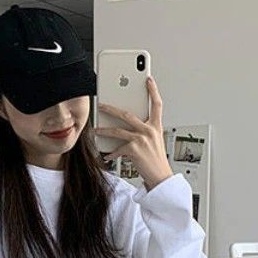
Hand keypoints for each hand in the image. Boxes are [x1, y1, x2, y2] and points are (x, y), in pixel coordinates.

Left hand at [93, 76, 173, 190]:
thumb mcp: (154, 142)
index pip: (157, 104)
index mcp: (156, 127)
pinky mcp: (134, 150)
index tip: (149, 80)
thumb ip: (144, 132)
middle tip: (102, 104)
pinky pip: (118, 149)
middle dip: (111, 108)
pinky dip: (111, 153)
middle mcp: (149, 131)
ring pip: (118, 131)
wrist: (160, 177)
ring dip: (105, 130)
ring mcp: (141, 139)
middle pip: (127, 114)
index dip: (153, 91)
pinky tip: (107, 155)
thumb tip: (127, 127)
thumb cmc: (156, 161)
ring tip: (97, 130)